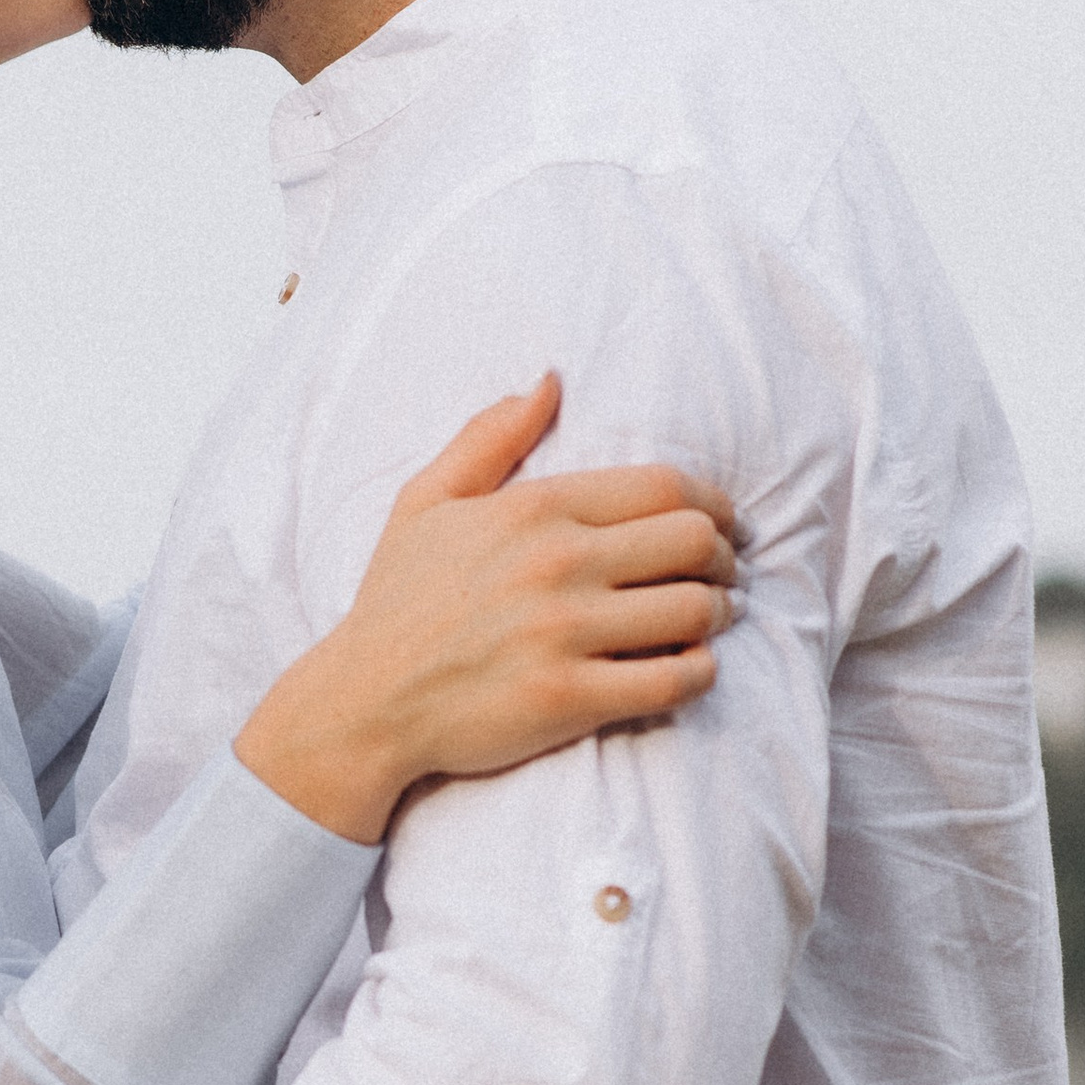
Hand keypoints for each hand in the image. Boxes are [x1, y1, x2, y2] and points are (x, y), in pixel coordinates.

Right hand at [235, 380, 741, 843]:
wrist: (362, 703)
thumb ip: (489, 437)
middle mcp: (554, 565)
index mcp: (532, 510)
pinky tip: (686, 668)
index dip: (714, 505)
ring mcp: (562, 634)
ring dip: (716, 616)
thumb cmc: (397, 601)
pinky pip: (674, 680)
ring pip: (695, 611)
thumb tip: (548, 381)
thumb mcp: (425, 502)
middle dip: (722, 558)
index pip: (665, 487)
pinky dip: (698, 673)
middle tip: (718, 575)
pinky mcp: (567, 700)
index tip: (719, 525)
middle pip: (694, 542)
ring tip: (704, 622)